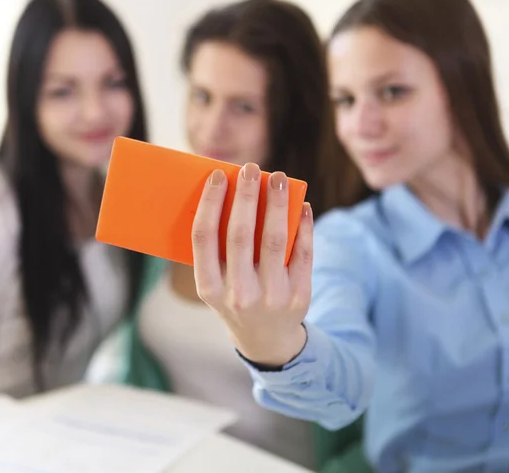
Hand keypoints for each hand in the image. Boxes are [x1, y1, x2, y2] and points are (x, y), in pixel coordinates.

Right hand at [191, 163, 313, 365]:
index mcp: (209, 288)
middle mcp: (238, 294)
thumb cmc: (235, 297)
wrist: (266, 339)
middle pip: (240, 234)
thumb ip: (218, 247)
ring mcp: (271, 297)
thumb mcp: (216, 283)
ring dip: (277, 203)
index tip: (219, 176)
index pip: (204, 238)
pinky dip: (304, 224)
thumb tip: (233, 193)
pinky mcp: (299, 296)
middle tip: (251, 168)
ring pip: (275, 239)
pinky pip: (303, 252)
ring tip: (278, 178)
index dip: (210, 203)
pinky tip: (301, 204)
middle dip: (246, 196)